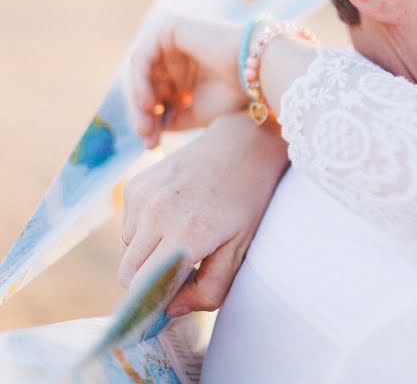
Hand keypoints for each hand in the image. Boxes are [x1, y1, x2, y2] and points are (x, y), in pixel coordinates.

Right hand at [118, 112, 288, 316]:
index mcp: (186, 237)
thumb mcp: (240, 248)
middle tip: (176, 279)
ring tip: (182, 240)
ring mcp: (143, 198)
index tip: (160, 312)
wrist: (242, 144)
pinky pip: (129, 225)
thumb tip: (172, 308)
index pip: (144, 289)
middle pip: (128, 274)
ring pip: (128, 250)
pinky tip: (175, 216)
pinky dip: (145, 231)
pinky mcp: (136, 184)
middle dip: (146, 284)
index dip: (149, 306)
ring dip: (147, 256)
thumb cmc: (248, 199)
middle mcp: (157, 216)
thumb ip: (210, 287)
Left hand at [126, 15, 245, 147]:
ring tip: (146, 125)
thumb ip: (170, 119)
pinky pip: (142, 57)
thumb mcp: (195, 113)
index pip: (154, 94)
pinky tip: (149, 102)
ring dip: (139, 101)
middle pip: (144, 84)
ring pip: (140, 73)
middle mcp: (174, 53)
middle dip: (142, 114)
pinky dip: (141, 82)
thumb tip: (149, 130)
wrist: (256, 70)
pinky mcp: (169, 27)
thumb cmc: (234, 93)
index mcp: (182, 70)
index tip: (152, 145)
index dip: (150, 120)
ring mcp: (170, 39)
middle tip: (146, 137)